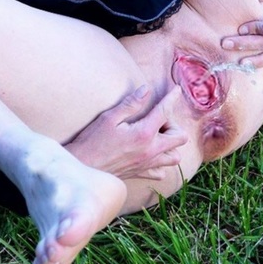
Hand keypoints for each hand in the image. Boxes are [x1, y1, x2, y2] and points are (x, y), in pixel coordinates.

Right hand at [64, 85, 187, 180]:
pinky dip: (161, 163)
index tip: (176, 90)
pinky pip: (161, 172)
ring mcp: (147, 164)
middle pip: (180, 137)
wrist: (82, 168)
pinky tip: (151, 154)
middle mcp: (150, 150)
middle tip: (157, 120)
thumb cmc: (92, 142)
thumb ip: (131, 104)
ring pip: (175, 157)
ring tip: (157, 137)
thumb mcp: (109, 118)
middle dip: (173, 125)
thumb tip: (146, 90)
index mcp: (144, 133)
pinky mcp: (141, 173)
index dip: (172, 98)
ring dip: (171, 145)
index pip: (165, 111)